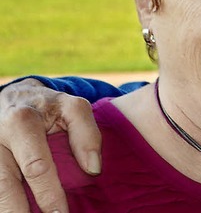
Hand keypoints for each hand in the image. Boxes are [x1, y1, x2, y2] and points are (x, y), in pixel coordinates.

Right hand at [0, 79, 101, 212]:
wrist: (15, 97)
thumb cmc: (48, 106)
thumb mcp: (73, 108)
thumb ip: (87, 133)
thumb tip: (93, 168)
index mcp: (22, 123)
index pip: (36, 167)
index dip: (49, 194)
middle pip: (6, 186)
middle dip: (21, 211)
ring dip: (10, 209)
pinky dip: (4, 202)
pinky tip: (17, 209)